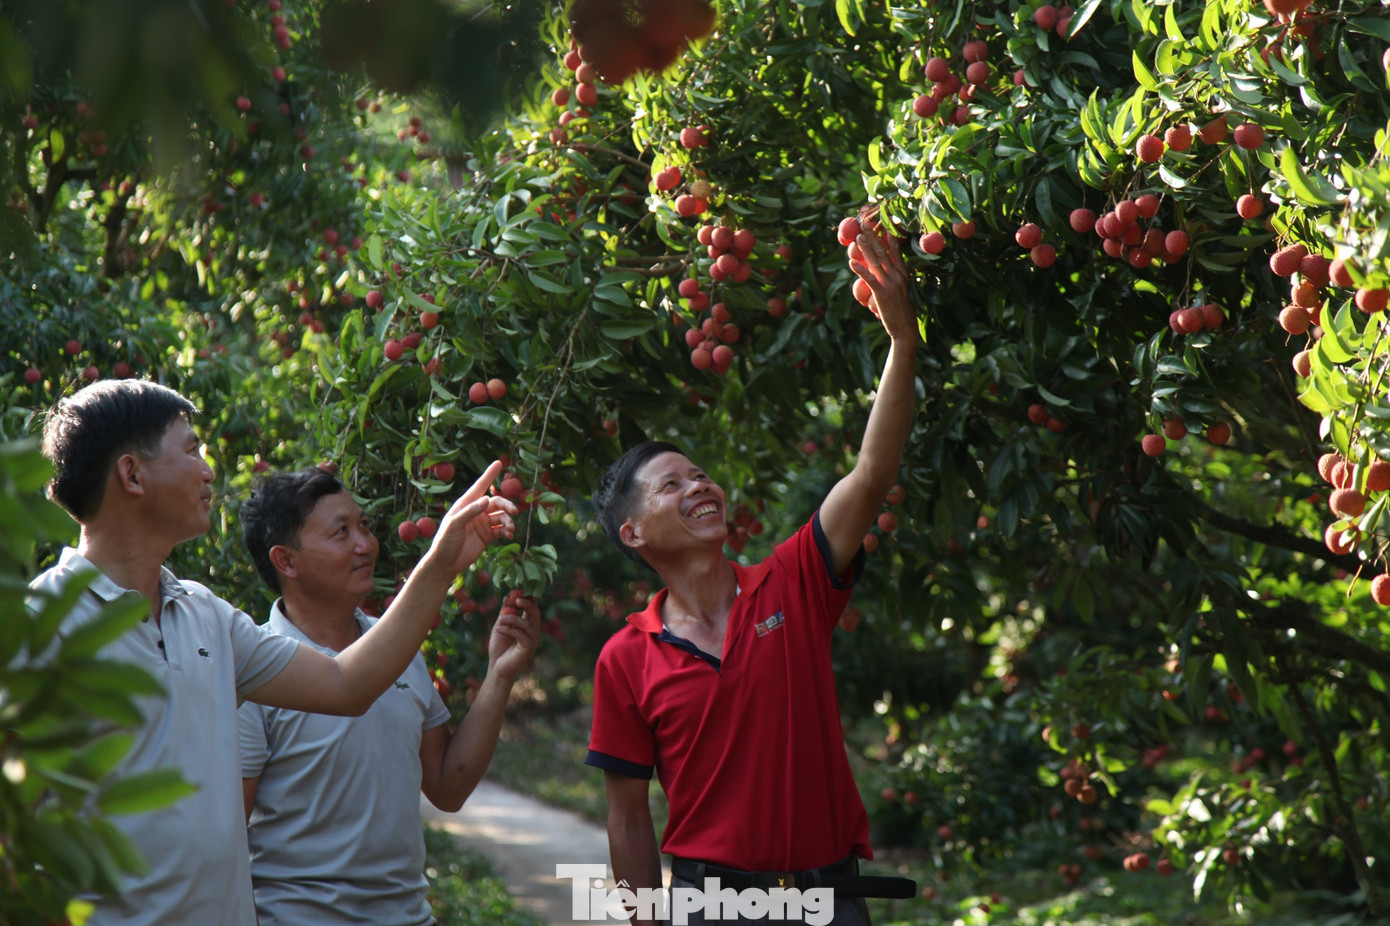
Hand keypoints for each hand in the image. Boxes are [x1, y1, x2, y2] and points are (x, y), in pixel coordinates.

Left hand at [426, 461, 517, 575]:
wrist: (445, 564)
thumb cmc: (444, 542)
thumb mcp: (454, 525)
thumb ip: (470, 512)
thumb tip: (487, 500)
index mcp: (465, 504)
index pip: (480, 486)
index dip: (489, 475)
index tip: (499, 463)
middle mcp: (475, 511)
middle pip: (496, 502)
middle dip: (506, 505)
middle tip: (513, 512)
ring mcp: (482, 523)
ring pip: (501, 516)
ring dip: (508, 521)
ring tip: (509, 529)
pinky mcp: (487, 536)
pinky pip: (501, 529)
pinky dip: (507, 530)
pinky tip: (509, 535)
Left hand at [489, 591, 540, 681]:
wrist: (496, 667)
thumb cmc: (499, 647)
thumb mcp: (500, 626)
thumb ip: (505, 613)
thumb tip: (508, 596)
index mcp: (527, 624)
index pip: (532, 608)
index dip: (528, 598)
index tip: (519, 590)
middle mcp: (533, 631)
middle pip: (535, 613)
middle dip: (527, 604)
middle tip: (517, 599)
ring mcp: (533, 640)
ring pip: (527, 623)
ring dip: (513, 619)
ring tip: (501, 619)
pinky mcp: (529, 648)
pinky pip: (522, 634)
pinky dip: (510, 629)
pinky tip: (500, 629)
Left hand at [850, 225, 916, 342]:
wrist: (905, 329)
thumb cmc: (900, 310)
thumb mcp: (899, 289)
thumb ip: (892, 277)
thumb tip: (881, 268)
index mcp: (902, 272)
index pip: (895, 249)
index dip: (887, 235)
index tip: (880, 221)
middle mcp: (897, 275)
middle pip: (883, 251)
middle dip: (873, 236)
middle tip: (863, 223)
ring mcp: (890, 283)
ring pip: (876, 261)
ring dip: (866, 248)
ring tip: (858, 236)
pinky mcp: (882, 294)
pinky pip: (869, 279)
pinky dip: (860, 270)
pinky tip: (851, 262)